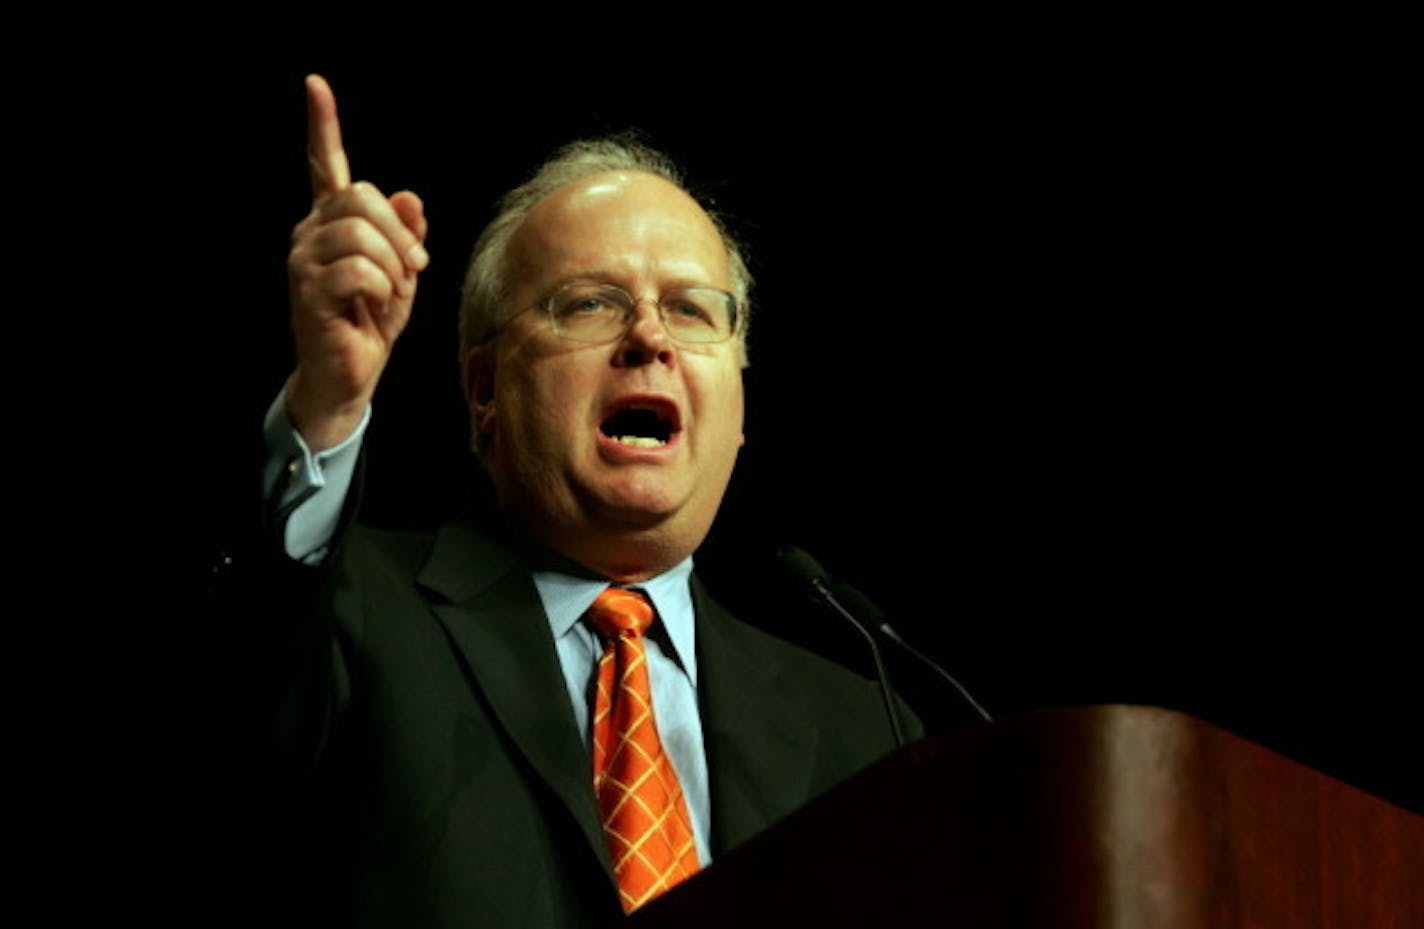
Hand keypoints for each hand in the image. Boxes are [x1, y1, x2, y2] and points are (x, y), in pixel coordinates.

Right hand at [285, 74, 428, 450]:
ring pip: (361, 233)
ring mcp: (303, 259)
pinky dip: (380, 290)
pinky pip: (359, 270)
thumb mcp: (402, 273)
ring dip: (393, 266)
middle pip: (361, 196)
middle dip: (399, 233)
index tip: (315, 84)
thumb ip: (406, 234)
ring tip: (388, 294)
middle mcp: (310, 232)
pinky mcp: (307, 290)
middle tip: (413, 268)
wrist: (348, 376)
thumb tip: (410, 198)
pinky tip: (370, 309)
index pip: (326, 165)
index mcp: (332, 222)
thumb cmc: (371, 323)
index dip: (323, 125)